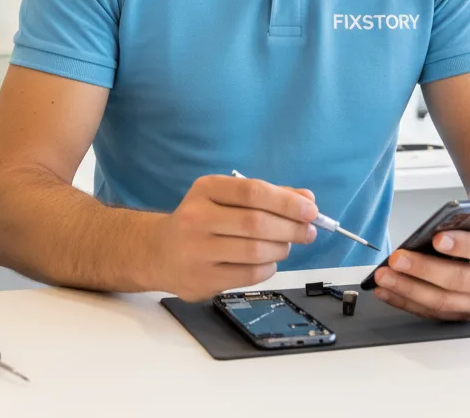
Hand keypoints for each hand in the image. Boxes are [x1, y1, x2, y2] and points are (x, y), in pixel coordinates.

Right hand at [152, 174, 318, 301]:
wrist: (159, 252)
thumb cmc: (201, 220)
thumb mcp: (225, 197)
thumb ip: (266, 195)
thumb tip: (307, 199)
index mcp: (205, 189)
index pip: (252, 191)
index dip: (286, 201)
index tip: (310, 210)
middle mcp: (197, 217)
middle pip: (257, 223)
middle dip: (291, 228)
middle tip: (309, 231)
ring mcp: (198, 251)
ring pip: (256, 251)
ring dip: (281, 249)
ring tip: (286, 245)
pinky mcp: (203, 280)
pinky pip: (249, 275)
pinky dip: (268, 268)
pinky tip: (268, 261)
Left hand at [372, 218, 469, 321]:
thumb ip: (464, 219)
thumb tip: (431, 226)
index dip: (462, 245)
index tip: (436, 238)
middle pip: (458, 281)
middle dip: (423, 270)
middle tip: (397, 259)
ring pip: (442, 302)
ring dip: (408, 289)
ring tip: (384, 277)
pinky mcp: (462, 315)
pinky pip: (431, 312)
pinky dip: (405, 302)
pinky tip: (386, 291)